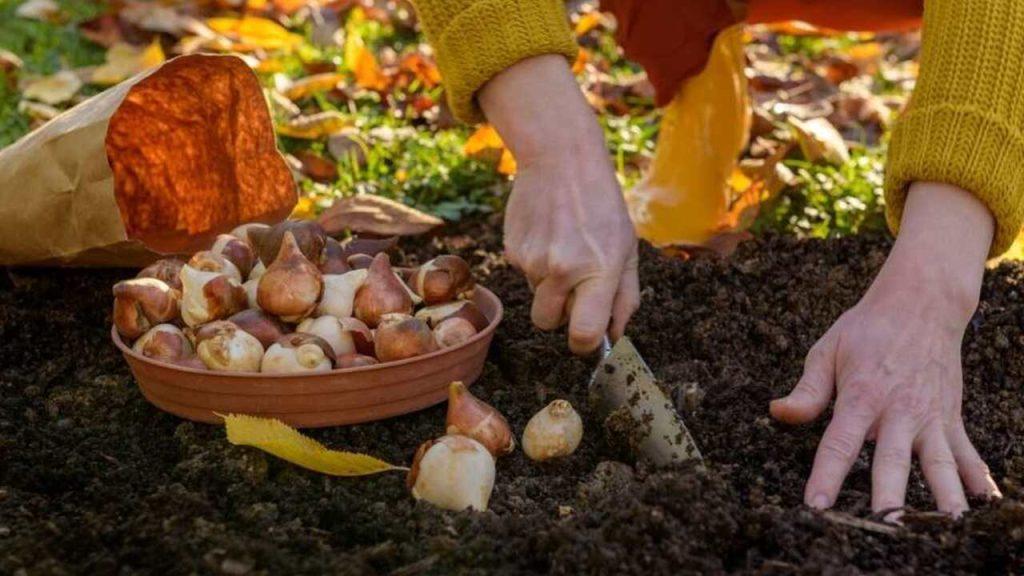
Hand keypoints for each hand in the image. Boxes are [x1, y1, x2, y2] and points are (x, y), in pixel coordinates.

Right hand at [479, 55, 638, 353]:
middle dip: (560, 315)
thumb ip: (625, 297)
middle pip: (548, 324)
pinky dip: (535, 264)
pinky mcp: (512, 250)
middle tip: (575, 286)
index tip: (588, 336)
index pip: (583, 335)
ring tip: (563, 247)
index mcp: (599, 271)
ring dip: (549, 285)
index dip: (584, 343)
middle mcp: (562, 270)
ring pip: (536, 298)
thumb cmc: (602, 205)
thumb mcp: (627, 248)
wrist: (561, 160)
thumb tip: (614, 337)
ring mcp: (533, 261)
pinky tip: (548, 235)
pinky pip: (524, 275)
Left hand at [771, 182, 1001, 515]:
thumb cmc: (867, 330)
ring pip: (938, 464)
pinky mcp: (951, 417)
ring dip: (943, 496)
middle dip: (890, 496)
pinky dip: (977, 477)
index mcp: (862, 396)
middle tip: (885, 526)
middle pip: (893, 461)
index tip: (817, 505)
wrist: (922, 304)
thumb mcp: (828, 351)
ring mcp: (930, 417)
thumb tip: (777, 412)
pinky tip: (987, 503)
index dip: (826, 475)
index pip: (840, 443)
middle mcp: (899, 411)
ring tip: (948, 525)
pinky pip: (966, 453)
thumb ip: (807, 390)